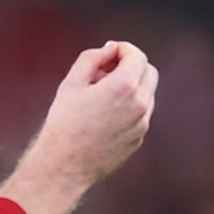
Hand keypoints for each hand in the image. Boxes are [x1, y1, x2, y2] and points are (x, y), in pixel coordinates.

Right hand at [0, 42, 158, 213]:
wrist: (65, 164)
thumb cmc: (64, 122)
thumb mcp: (72, 83)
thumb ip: (92, 58)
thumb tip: (110, 49)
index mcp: (125, 86)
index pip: (137, 56)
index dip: (123, 50)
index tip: (109, 54)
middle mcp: (140, 104)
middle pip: (149, 72)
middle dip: (131, 65)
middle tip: (106, 70)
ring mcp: (142, 123)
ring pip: (147, 93)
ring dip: (131, 86)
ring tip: (100, 93)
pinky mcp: (139, 138)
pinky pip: (141, 113)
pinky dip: (130, 105)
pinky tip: (104, 113)